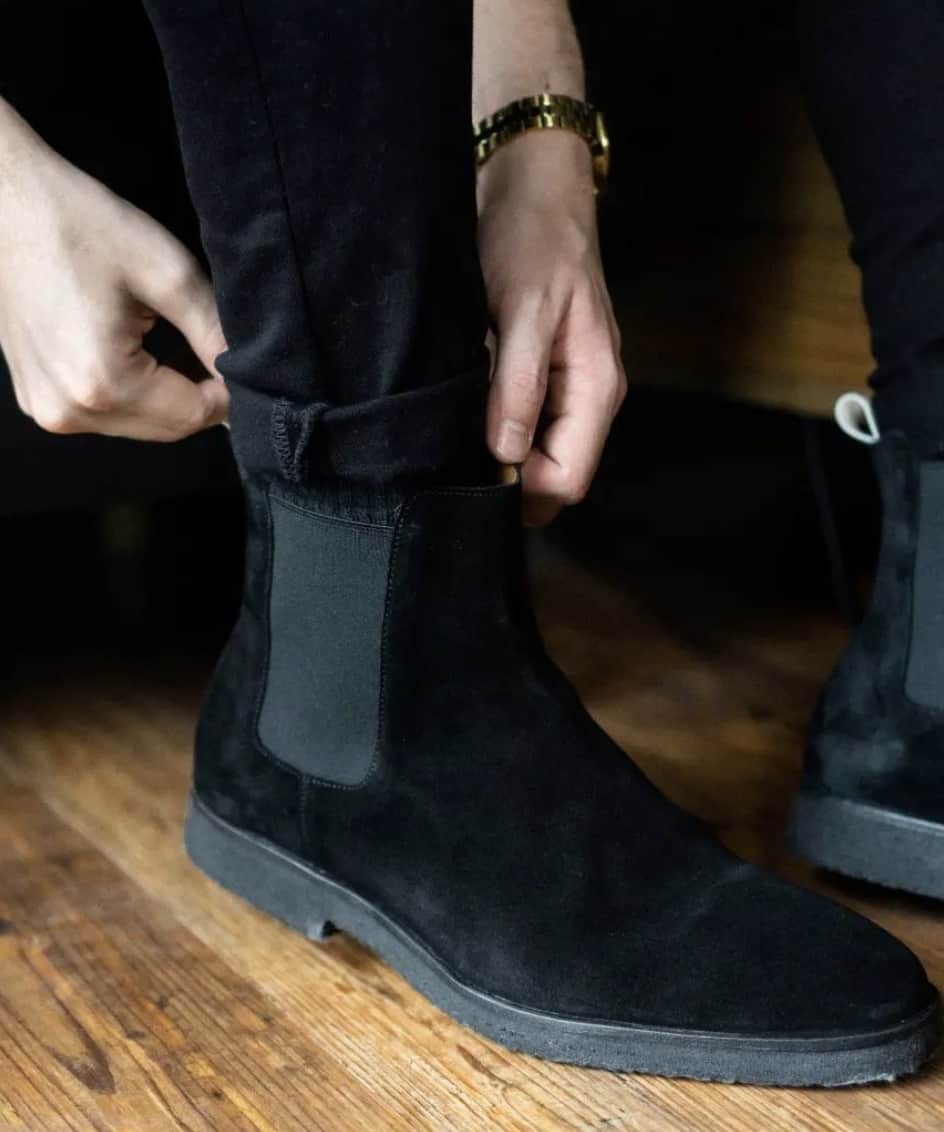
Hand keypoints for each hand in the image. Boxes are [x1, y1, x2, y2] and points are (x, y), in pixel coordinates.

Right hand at [0, 102, 227, 440]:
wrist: (2, 204)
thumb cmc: (78, 225)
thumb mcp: (167, 273)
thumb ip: (214, 332)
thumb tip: (249, 374)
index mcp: (101, 384)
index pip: (193, 417)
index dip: (228, 395)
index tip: (243, 364)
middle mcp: (68, 411)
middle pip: (167, 429)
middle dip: (200, 398)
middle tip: (213, 351)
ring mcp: (47, 410)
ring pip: (139, 425)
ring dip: (168, 397)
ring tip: (173, 344)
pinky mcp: (37, 399)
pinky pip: (107, 414)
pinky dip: (134, 394)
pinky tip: (138, 353)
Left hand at [477, 130, 625, 524]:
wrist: (529, 186)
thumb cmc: (533, 239)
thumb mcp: (524, 308)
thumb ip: (519, 382)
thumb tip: (506, 454)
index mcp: (596, 388)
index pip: (569, 479)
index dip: (523, 489)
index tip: (472, 469)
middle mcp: (586, 398)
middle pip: (553, 476)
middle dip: (509, 480)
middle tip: (454, 454)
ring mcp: (564, 389)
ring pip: (534, 456)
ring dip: (496, 454)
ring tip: (455, 427)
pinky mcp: (539, 377)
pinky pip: (520, 425)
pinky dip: (491, 427)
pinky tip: (463, 408)